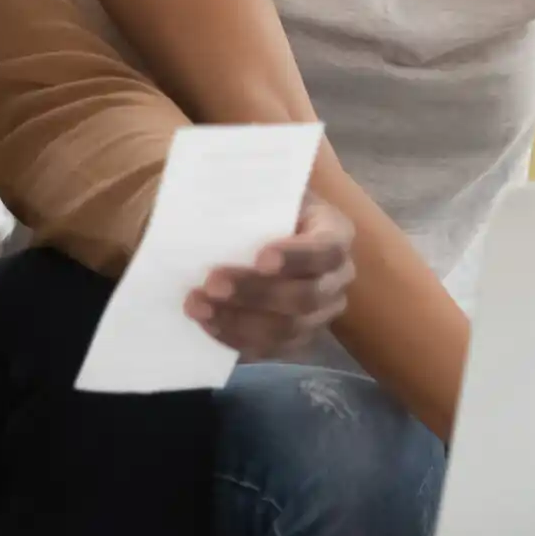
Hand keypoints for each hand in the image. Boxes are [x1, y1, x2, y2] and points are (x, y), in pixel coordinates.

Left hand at [184, 197, 354, 359]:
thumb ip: (245, 190)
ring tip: (196, 306)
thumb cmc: (260, 203)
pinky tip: (207, 323)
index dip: (296, 256)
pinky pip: (272, 349)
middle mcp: (337, 277)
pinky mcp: (297, 337)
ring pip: (288, 329)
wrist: (257, 228)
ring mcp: (320, 313)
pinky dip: (237, 338)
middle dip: (257, 293)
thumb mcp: (259, 186)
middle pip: (306, 296)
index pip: (325, 248)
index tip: (260, 258)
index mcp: (334, 231)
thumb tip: (208, 193)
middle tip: (211, 283)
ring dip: (239, 321)